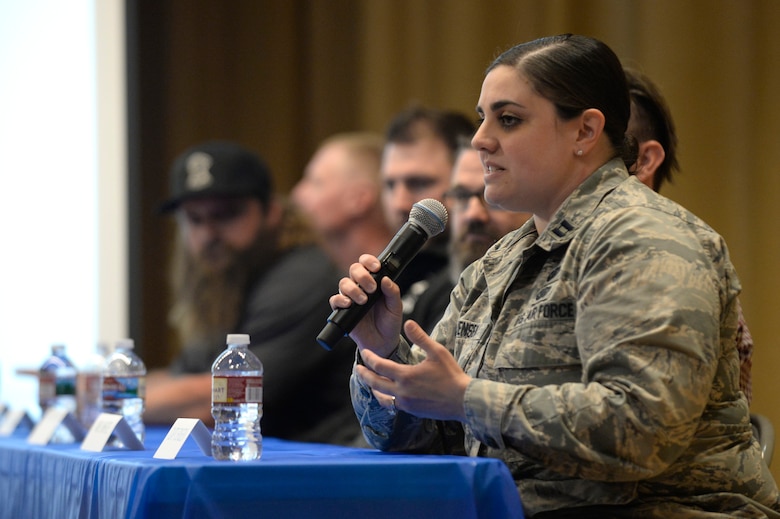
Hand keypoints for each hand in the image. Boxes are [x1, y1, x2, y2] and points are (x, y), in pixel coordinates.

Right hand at [328, 254, 402, 357]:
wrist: (383, 342)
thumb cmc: (389, 322)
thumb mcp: (396, 306)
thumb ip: (393, 292)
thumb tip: (385, 279)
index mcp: (373, 281)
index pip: (366, 264)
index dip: (369, 261)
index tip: (376, 268)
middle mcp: (360, 286)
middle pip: (354, 270)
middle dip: (362, 275)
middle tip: (372, 288)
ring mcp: (350, 298)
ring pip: (344, 283)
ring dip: (353, 289)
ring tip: (363, 300)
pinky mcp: (342, 311)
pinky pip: (335, 300)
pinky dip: (340, 300)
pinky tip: (349, 304)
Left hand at [356, 319, 470, 421]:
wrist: (463, 400)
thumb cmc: (452, 375)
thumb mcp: (437, 352)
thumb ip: (420, 337)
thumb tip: (408, 323)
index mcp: (406, 375)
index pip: (380, 365)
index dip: (370, 358)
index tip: (364, 352)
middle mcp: (402, 392)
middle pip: (375, 383)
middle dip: (364, 375)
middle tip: (358, 368)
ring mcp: (406, 404)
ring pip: (382, 397)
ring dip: (374, 389)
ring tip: (370, 382)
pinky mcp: (411, 411)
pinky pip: (392, 405)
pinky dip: (386, 398)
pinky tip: (387, 394)